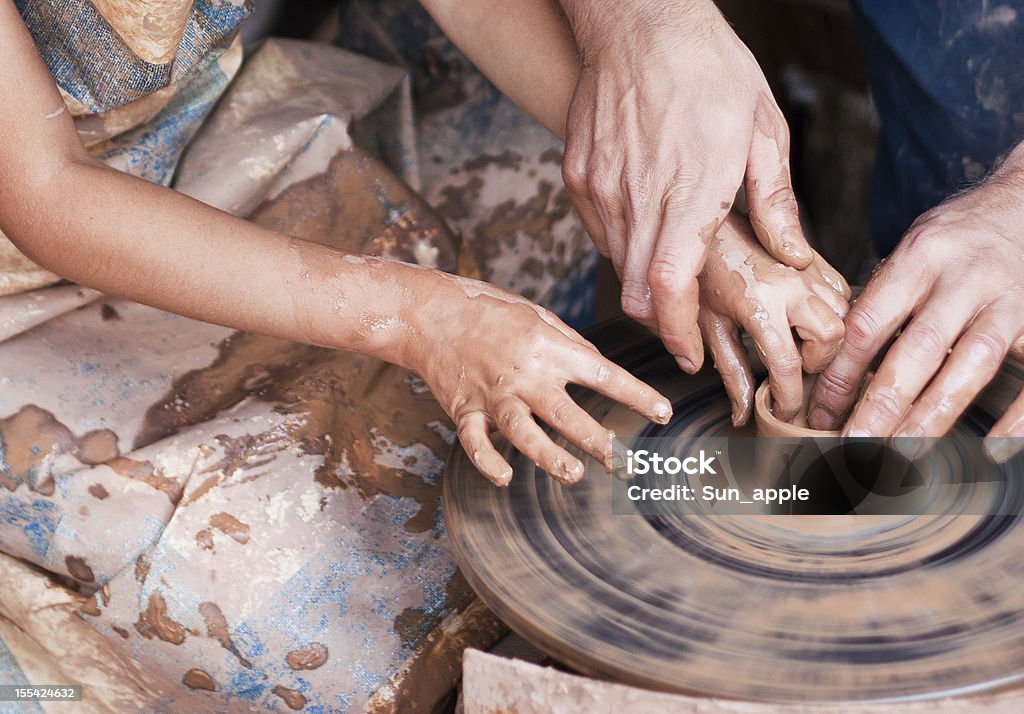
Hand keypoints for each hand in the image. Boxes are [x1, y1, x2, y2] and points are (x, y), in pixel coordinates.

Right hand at [405, 274, 672, 485]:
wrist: (431, 313)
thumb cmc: (489, 311)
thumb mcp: (538, 315)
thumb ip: (570, 344)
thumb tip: (600, 369)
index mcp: (548, 346)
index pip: (602, 374)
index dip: (636, 395)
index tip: (663, 414)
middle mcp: (524, 373)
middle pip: (566, 412)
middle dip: (598, 440)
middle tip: (624, 462)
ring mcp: (493, 394)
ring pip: (524, 432)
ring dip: (550, 457)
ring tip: (575, 474)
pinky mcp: (464, 409)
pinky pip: (475, 442)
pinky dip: (489, 462)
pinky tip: (506, 477)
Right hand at [558, 0, 812, 371]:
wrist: (638, 22)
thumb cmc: (707, 68)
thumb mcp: (763, 128)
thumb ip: (776, 204)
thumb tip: (794, 257)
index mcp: (692, 188)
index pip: (671, 286)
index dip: (678, 331)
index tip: (690, 355)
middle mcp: (637, 195)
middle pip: (637, 291)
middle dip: (662, 321)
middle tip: (685, 327)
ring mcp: (601, 186)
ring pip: (617, 264)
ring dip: (645, 279)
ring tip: (672, 263)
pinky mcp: (578, 176)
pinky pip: (597, 231)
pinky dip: (622, 244)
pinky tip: (646, 224)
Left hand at [698, 215, 848, 425]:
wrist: (707, 225)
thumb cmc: (701, 273)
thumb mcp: (709, 326)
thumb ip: (731, 372)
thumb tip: (743, 415)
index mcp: (759, 303)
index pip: (788, 364)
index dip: (789, 398)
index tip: (784, 412)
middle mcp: (791, 285)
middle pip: (832, 338)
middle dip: (818, 362)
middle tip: (794, 370)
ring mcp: (807, 269)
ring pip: (844, 315)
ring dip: (828, 339)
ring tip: (800, 347)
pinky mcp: (816, 259)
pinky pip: (842, 293)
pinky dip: (833, 313)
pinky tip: (807, 321)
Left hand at [807, 156, 1023, 460]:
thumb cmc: (957, 237)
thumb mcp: (914, 249)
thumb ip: (883, 299)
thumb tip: (832, 363)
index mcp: (919, 258)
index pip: (869, 323)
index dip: (840, 374)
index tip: (818, 415)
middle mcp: (963, 279)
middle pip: (917, 349)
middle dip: (881, 403)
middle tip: (852, 447)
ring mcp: (1008, 301)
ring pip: (968, 365)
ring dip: (932, 415)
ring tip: (900, 456)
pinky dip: (1016, 417)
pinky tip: (990, 449)